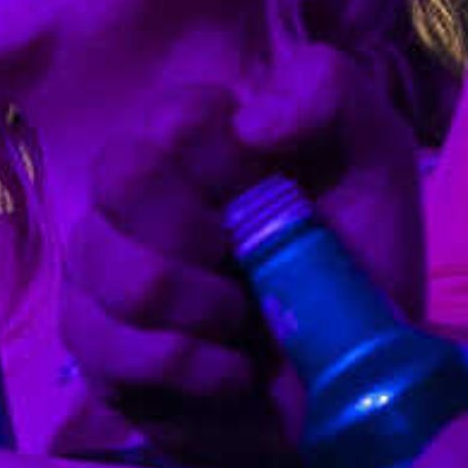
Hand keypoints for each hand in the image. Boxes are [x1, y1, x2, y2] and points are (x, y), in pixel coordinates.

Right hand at [59, 44, 424, 440]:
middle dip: (207, 235)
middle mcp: (127, 198)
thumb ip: (327, 91)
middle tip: (254, 265)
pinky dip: (198, 369)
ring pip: (127, 278)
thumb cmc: (356, 259)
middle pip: (122, 178)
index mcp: (186, 140)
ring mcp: (99, 274)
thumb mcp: (372, 158)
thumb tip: (250, 123)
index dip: (231, 166)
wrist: (357, 377)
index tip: (277, 198)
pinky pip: (117, 351)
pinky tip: (234, 374)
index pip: (172, 119)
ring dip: (210, 310)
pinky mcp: (95, 352)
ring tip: (249, 325)